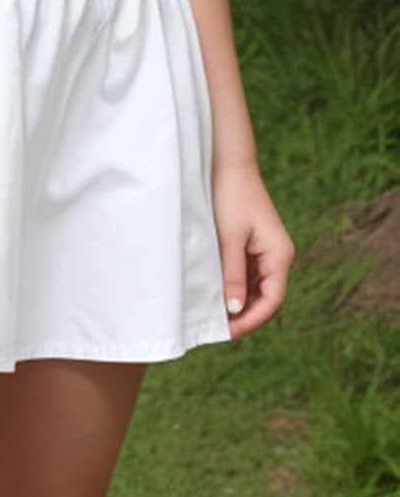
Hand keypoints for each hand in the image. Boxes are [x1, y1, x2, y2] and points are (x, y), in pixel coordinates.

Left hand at [213, 163, 294, 339]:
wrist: (227, 164)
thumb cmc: (230, 197)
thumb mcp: (229, 238)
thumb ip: (233, 274)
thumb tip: (235, 309)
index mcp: (280, 255)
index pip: (272, 299)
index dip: (252, 319)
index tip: (229, 332)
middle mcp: (278, 255)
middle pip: (266, 297)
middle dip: (246, 315)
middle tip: (219, 330)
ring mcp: (266, 250)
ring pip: (257, 287)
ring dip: (240, 302)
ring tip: (216, 317)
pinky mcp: (253, 244)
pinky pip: (248, 273)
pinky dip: (236, 286)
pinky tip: (217, 294)